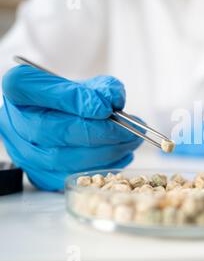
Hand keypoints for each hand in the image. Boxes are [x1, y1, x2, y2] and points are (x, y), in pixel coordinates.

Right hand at [0, 65, 142, 190]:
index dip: (72, 99)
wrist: (61, 119)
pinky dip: (100, 167)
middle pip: (52, 130)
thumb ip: (104, 88)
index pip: (31, 88)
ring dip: (105, 152)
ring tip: (131, 142)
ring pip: (62, 158)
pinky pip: (69, 176)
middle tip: (130, 131)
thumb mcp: (89, 84)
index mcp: (19, 88)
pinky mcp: (38, 175)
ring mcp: (23, 152)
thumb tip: (114, 101)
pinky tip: (121, 156)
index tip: (107, 107)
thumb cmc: (73, 99)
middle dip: (99, 132)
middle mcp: (14, 121)